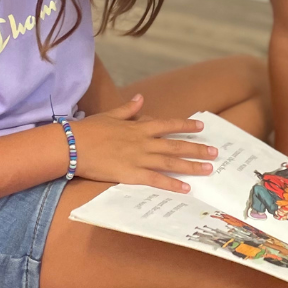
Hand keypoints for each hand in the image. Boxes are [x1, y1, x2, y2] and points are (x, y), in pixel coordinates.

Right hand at [71, 95, 216, 192]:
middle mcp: (143, 142)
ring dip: (191, 166)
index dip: (185, 126)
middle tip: (215, 152)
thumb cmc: (88, 130)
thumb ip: (128, 109)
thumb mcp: (110, 115)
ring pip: (171, 163)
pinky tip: (186, 188)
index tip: (200, 126)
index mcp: (138, 127)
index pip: (168, 125)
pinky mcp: (131, 174)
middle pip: (176, 146)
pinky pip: (156, 180)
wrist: (72, 145)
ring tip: (208, 169)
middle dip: (197, 148)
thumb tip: (141, 98)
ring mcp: (139, 159)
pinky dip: (172, 184)